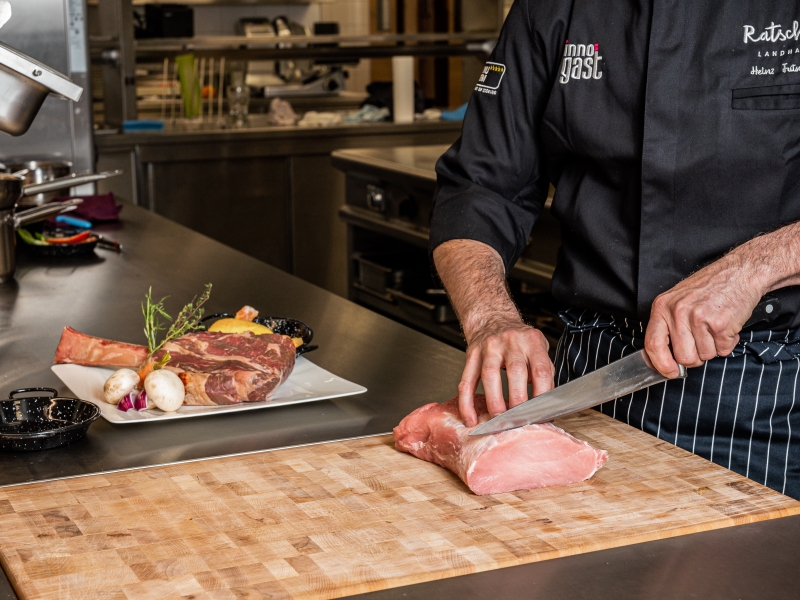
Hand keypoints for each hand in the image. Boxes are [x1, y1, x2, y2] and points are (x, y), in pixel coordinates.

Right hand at [459, 317, 554, 426]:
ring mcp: (489, 347)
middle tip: (519, 419)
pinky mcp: (471, 354)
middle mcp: (511, 342)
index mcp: (532, 342)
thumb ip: (544, 371)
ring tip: (498, 419)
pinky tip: (471, 417)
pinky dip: (467, 402)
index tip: (541, 412)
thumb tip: (546, 403)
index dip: (542, 393)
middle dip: (517, 399)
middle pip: (515, 371)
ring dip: (494, 400)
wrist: (492, 319)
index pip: (540, 369)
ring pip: (490, 374)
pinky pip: (466, 380)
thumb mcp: (538, 348)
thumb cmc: (519, 340)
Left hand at [644, 254, 762, 377]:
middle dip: (695, 356)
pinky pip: (723, 350)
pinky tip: (726, 326)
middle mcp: (678, 312)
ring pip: (705, 356)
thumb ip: (668, 326)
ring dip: (713, 348)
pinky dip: (727, 343)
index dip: (660, 364)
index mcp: (662, 307)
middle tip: (702, 341)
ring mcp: (699, 318)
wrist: (738, 272)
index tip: (669, 372)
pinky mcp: (720, 323)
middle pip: (683, 357)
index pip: (653, 344)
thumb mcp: (677, 300)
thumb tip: (663, 357)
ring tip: (714, 328)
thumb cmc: (708, 287)